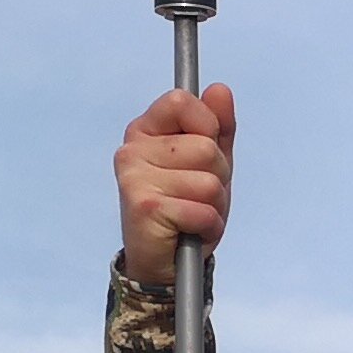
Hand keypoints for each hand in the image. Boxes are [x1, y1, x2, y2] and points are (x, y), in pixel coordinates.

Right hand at [117, 84, 235, 275]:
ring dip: (213, 205)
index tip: (200, 152)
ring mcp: (135, 177)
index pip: (182, 101)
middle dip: (217, 176)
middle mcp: (132, 149)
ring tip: (192, 213)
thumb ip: (218, 126)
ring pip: (209, 181)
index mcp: (145, 130)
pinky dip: (208, 225)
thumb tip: (220, 89)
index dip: (206, 126)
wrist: (165, 262)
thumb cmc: (187, 206)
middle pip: (206, 147)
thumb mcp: (210, 163)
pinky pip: (203, 209)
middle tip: (196, 194)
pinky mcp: (145, 206)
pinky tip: (189, 231)